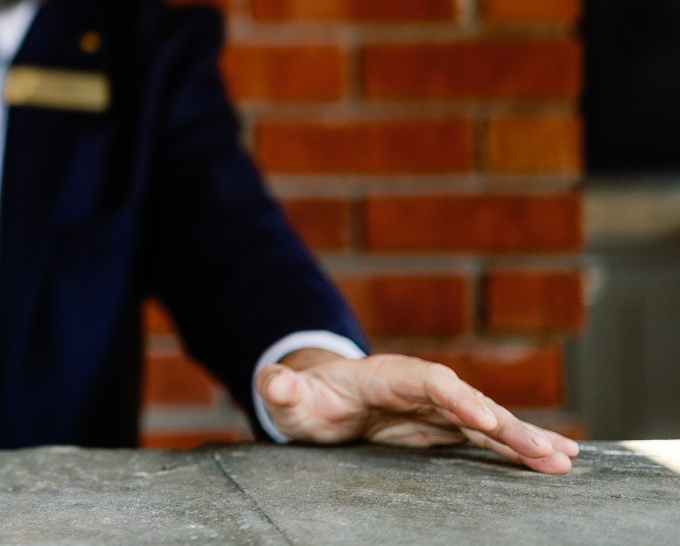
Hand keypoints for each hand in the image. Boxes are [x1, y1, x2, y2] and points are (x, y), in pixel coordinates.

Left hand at [257, 349, 578, 474]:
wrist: (319, 398)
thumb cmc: (305, 398)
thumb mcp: (289, 397)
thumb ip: (282, 389)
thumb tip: (272, 380)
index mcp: (385, 376)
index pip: (427, 380)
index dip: (455, 395)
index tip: (483, 416)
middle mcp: (420, 389)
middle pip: (470, 402)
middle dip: (507, 425)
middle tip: (547, 451)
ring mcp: (436, 409)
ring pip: (487, 422)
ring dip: (524, 440)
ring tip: (564, 461)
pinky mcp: (444, 428)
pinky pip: (487, 437)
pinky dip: (519, 446)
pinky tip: (558, 458)